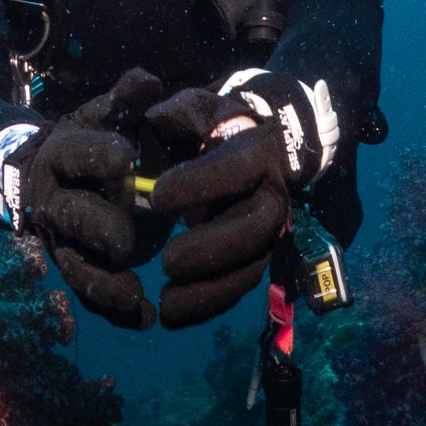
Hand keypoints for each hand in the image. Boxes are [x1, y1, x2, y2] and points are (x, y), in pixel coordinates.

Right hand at [14, 68, 165, 330]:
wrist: (42, 176)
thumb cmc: (91, 140)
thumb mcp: (103, 115)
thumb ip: (126, 99)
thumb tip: (150, 81)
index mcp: (63, 155)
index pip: (76, 155)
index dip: (98, 156)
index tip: (126, 158)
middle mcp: (56, 200)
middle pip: (73, 217)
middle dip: (99, 228)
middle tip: (125, 240)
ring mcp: (62, 239)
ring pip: (77, 265)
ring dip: (104, 284)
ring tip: (134, 296)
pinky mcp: (73, 265)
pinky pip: (89, 293)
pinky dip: (114, 308)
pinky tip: (143, 318)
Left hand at [144, 85, 287, 327]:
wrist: (260, 146)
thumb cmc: (217, 126)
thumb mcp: (199, 108)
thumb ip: (178, 112)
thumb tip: (154, 119)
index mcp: (257, 153)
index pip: (237, 168)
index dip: (201, 184)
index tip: (159, 197)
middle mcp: (271, 194)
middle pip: (253, 228)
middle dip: (210, 249)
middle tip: (166, 262)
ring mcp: (269, 230)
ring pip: (250, 267)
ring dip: (209, 292)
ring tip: (166, 305)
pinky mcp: (256, 256)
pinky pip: (240, 287)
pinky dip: (209, 306)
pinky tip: (174, 317)